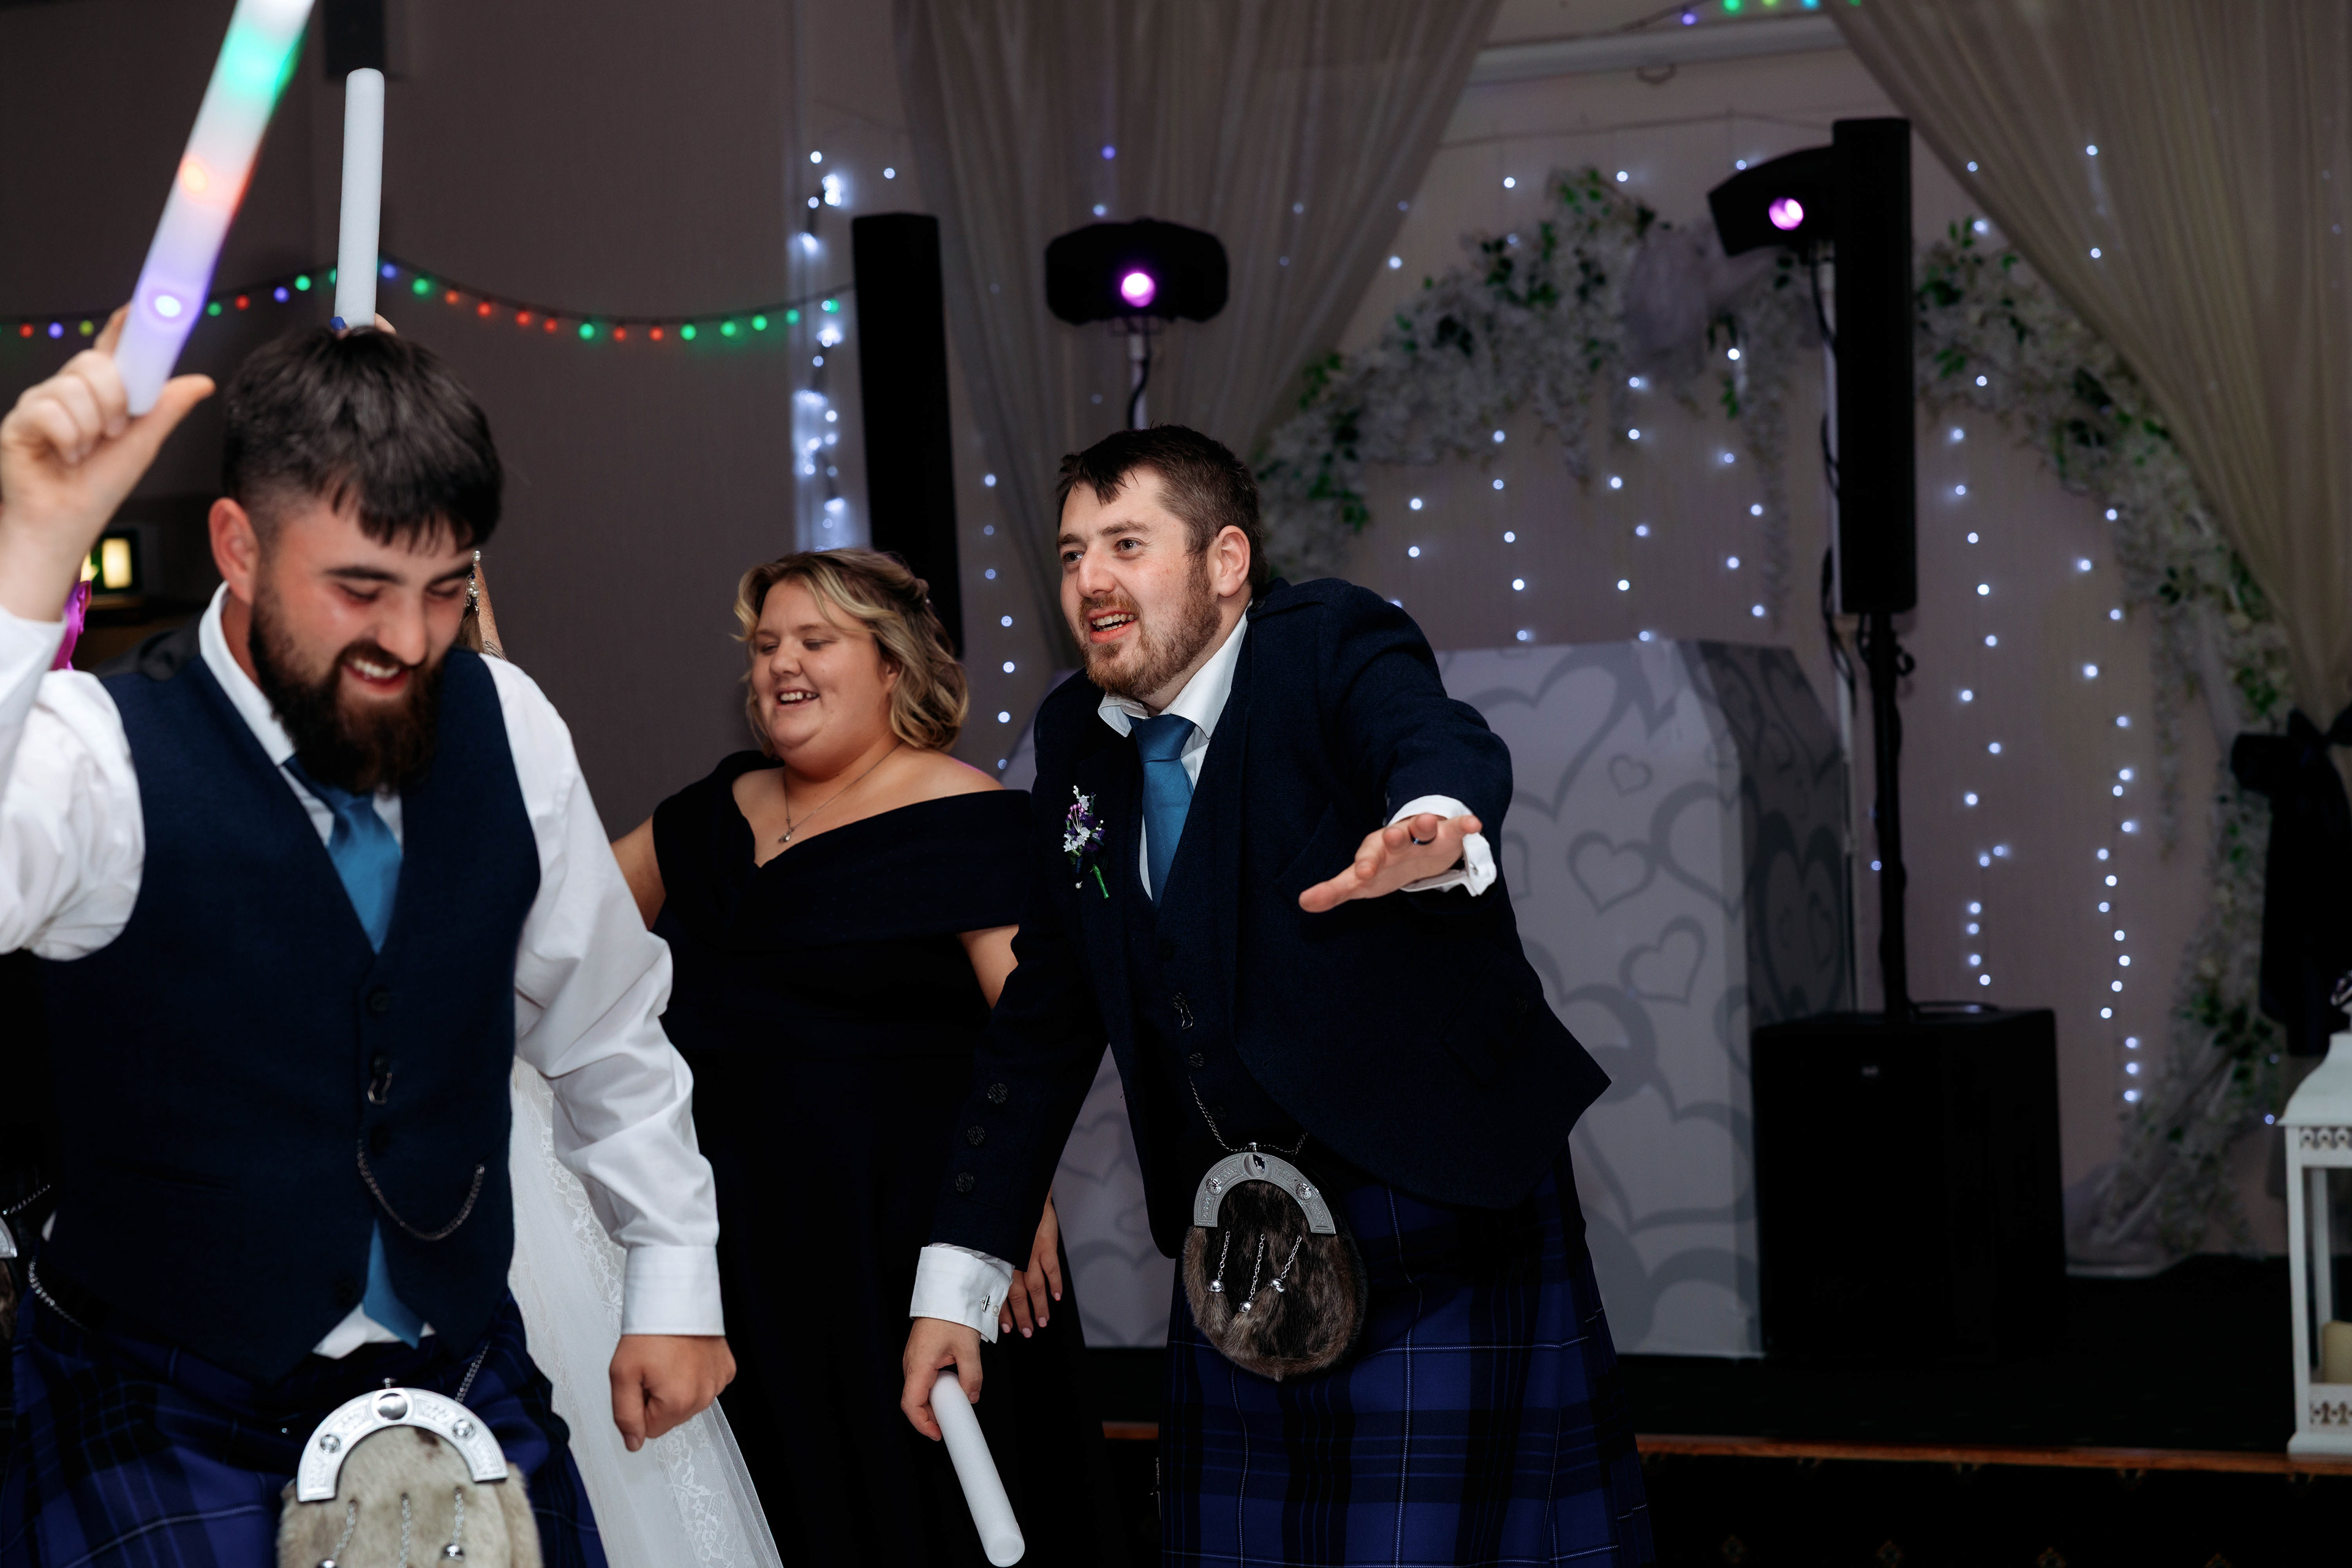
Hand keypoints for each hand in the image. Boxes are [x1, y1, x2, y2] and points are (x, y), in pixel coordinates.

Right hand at [0, 308, 212, 621]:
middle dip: (115, 400)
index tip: (139, 307)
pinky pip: (51, 412)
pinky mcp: (19, 421)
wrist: (67, 523)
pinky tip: (64, 456)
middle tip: (112, 432)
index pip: (110, 349)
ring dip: (91, 428)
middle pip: (95, 364)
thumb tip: (201, 381)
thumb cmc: (98, 487)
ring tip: (83, 452)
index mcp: (99, 393)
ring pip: (74, 388)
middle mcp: (68, 391)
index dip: (122, 326)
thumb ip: (166, 408)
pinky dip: (67, 439)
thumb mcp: (143, 443)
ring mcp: (41, 403)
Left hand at [608, 1333, 734, 1452]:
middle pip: (670, 1418)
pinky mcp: (726, 1370)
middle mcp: (703, 1397)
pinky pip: (705, 1386)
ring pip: (688, 1403)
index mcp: (678, 1402)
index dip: (639, 1406)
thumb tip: (633, 1443)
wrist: (676, 1299)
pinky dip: (695, 1376)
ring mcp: (717, 1383)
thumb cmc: (650, 1332)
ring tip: (669, 1361)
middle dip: (657, 1399)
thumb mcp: (621, 1375)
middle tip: (652, 1370)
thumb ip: (624, 1415)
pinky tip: (686, 1358)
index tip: (640, 1382)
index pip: (650, 1430)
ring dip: (676, 1388)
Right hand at [901, 1316, 982, 1440]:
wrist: (946, 1291)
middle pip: (914, 1400)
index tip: (937, 1433)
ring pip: (918, 1390)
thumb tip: (972, 1396)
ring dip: (934, 1401)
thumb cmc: (952, 1313)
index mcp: (918, 1365)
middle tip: (950, 1421)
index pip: (911, 1404)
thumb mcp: (968, 1348)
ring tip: (954, 1404)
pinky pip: (922, 1378)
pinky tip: (950, 1386)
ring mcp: (913, 1359)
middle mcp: (911, 1364)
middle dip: (930, 1416)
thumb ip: (971, 1376)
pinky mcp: (919, 1354)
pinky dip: (934, 1388)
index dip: (922, 1424)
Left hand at [999, 1190, 1063, 1338]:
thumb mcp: (987, 1236)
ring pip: (1036, 1287)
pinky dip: (1056, 1285)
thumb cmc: (1001, 1214)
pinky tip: (1057, 1297)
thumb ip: (986, 1256)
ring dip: (1040, 1306)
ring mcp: (1030, 1253)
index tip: (1007, 1327)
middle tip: (1027, 1332)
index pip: (999, 1291)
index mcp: (996, 1259)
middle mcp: (1011, 1259)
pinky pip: (1052, 1269)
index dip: (1003, 1312)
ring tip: (1043, 1322)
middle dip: (1023, 1316)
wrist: (1018, 1191)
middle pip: (1018, 1295)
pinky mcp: (1045, 1244)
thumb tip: (980, 1275)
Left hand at [1298, 812, 1481, 912]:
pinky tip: (1475, 823)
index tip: (1364, 875)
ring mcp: (1422, 836)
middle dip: (1395, 837)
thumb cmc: (1383, 867)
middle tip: (1394, 835)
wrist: (1416, 851)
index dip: (1366, 866)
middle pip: (1395, 837)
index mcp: (1374, 851)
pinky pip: (1456, 828)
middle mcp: (1398, 840)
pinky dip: (1464, 824)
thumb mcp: (1359, 881)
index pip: (1368, 858)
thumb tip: (1303, 903)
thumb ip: (1334, 890)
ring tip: (1428, 821)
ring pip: (1423, 828)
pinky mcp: (1446, 835)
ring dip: (1425, 824)